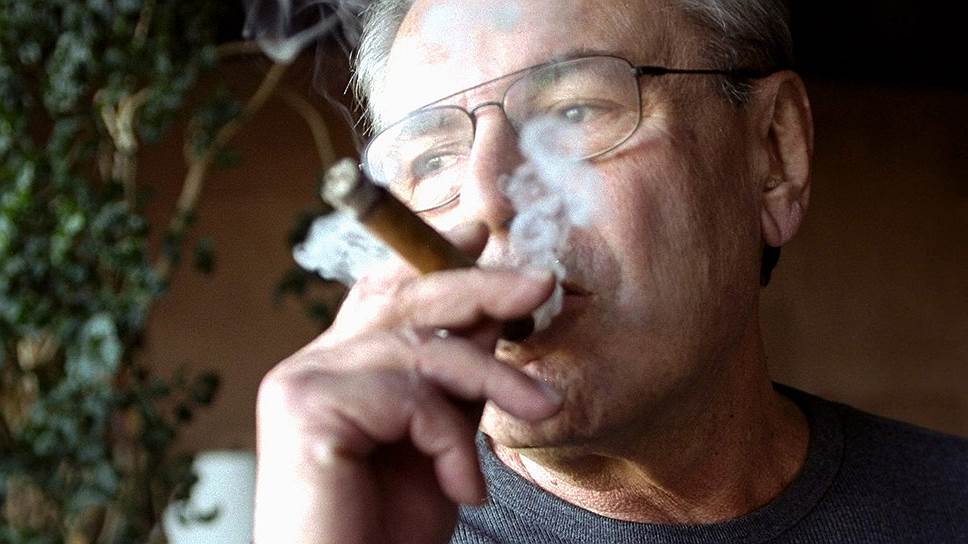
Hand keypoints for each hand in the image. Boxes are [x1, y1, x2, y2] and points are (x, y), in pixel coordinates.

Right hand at [253, 223, 561, 543]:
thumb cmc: (385, 532)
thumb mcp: (437, 442)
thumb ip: (454, 383)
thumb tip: (493, 316)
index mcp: (334, 369)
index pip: (384, 294)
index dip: (431, 259)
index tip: (478, 231)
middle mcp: (307, 367)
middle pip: (402, 300)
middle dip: (479, 284)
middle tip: (540, 280)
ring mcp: (301, 383)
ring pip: (421, 348)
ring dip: (496, 379)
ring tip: (543, 408)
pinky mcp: (306, 409)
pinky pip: (410, 397)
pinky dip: (451, 443)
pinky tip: (461, 488)